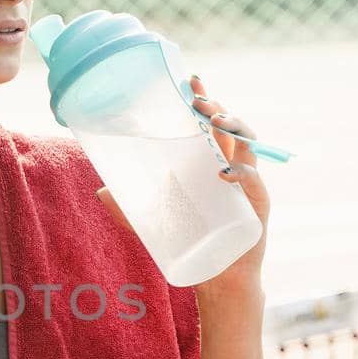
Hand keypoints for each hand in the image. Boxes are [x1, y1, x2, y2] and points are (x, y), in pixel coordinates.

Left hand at [94, 73, 270, 292]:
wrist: (218, 278)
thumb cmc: (190, 243)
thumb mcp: (153, 223)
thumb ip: (127, 207)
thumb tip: (99, 191)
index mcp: (209, 162)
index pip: (208, 123)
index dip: (203, 99)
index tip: (190, 80)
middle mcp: (231, 166)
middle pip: (229, 125)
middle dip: (215, 105)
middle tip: (196, 100)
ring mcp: (247, 184)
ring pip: (247, 143)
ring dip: (233, 125)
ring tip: (213, 121)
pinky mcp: (258, 204)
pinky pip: (253, 181)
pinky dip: (240, 173)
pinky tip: (223, 173)